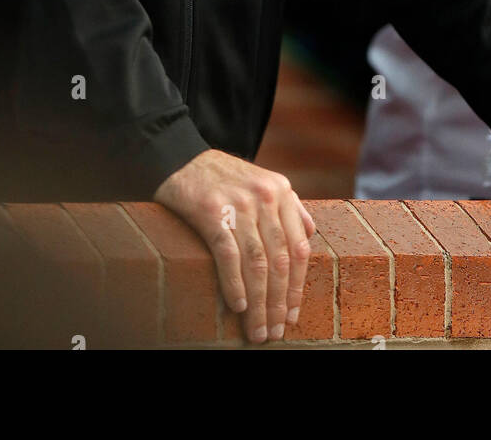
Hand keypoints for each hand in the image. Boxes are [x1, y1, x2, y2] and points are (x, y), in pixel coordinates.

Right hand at [154, 148, 314, 342]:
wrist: (181, 158)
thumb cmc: (223, 177)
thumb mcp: (263, 182)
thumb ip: (288, 207)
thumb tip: (309, 234)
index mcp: (281, 191)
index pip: (298, 248)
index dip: (296, 287)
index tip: (292, 315)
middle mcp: (265, 197)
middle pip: (279, 260)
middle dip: (278, 303)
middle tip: (274, 331)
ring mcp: (239, 204)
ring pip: (256, 263)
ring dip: (258, 303)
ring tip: (257, 329)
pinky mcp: (211, 211)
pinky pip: (228, 255)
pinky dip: (234, 284)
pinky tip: (237, 306)